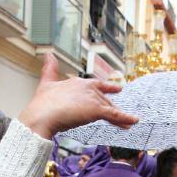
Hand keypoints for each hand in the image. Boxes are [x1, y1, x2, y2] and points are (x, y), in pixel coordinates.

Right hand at [18, 54, 138, 139]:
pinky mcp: (97, 110)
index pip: (96, 85)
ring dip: (121, 116)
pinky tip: (135, 121)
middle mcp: (87, 88)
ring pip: (110, 108)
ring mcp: (93, 98)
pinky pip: (115, 115)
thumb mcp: (46, 83)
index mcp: (77, 82)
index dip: (107, 88)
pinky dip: (126, 118)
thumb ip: (50, 69)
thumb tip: (49, 54)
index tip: (117, 89)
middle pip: (104, 100)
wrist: (42, 115)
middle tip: (123, 114)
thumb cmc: (42, 104)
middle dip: (112, 108)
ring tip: (130, 122)